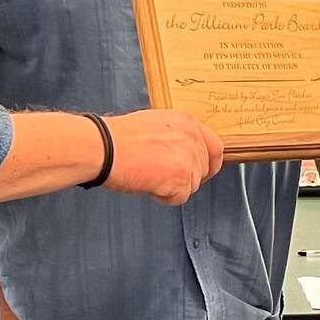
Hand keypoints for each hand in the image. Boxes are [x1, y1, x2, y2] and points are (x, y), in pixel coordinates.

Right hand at [103, 110, 224, 204]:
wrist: (105, 147)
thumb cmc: (118, 139)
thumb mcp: (155, 125)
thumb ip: (175, 137)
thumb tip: (182, 154)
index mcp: (187, 122)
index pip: (214, 146)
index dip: (208, 163)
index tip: (202, 172)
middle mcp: (192, 138)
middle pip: (204, 169)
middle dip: (186, 178)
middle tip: (163, 177)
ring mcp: (189, 158)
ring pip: (191, 185)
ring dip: (172, 187)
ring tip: (149, 175)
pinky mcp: (182, 177)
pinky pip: (179, 198)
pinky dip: (164, 197)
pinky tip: (148, 183)